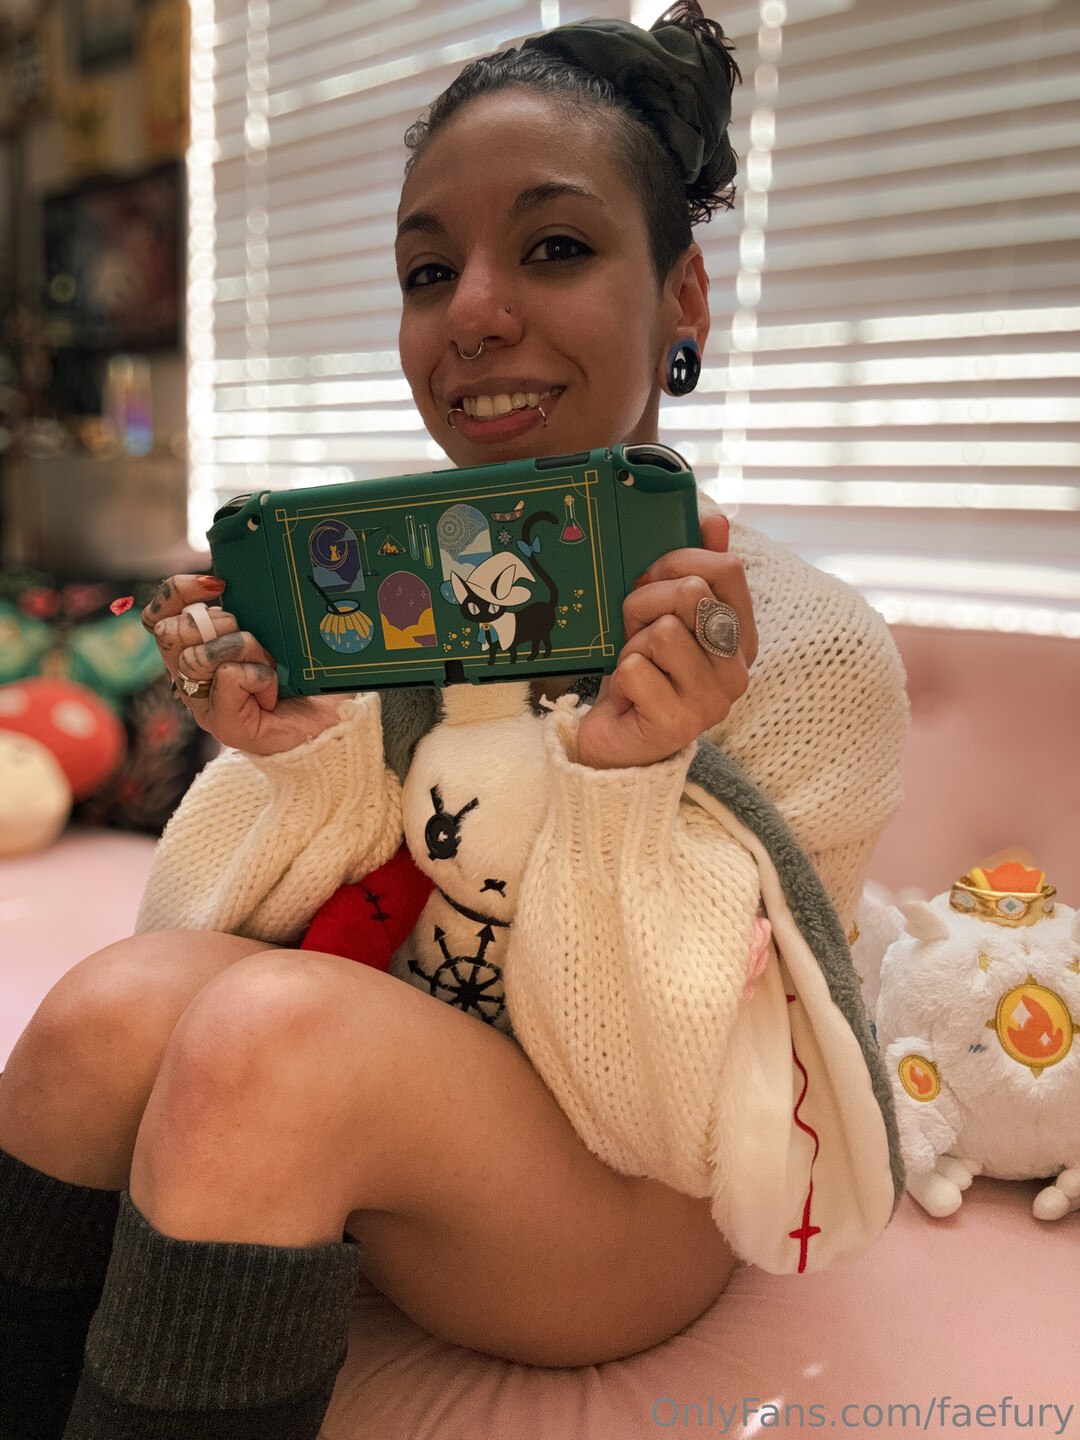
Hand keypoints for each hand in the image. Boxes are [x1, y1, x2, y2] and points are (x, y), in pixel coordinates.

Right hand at [142, 574, 344, 754]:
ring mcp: (205, 706)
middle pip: (169, 634)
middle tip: (250, 637)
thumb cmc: (304, 674)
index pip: (156, 617)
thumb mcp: (271, 631)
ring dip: (243, 649)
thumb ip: (246, 611)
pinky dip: (259, 675)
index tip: (218, 584)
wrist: (330, 720)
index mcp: (194, 652)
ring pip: (196, 656)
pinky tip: (273, 690)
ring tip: (269, 665)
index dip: (177, 593)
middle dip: (217, 623)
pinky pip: (229, 676)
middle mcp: (190, 680)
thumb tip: (230, 584)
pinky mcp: (225, 726)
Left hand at [576, 515, 756, 769]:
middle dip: (646, 602)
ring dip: (633, 645)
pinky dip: (620, 676)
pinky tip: (629, 695)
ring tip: (636, 666)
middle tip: (634, 630)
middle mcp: (736, 670)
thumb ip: (697, 571)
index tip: (649, 579)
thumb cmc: (646, 673)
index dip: (678, 561)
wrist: (618, 741)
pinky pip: (635, 668)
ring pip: (661, 632)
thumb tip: (715, 519)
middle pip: (692, 594)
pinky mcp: (676, 724)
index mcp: (742, 638)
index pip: (727, 570)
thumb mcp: (668, 616)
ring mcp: (710, 701)